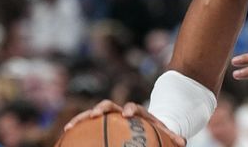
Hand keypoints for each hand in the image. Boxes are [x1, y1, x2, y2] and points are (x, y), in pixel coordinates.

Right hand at [63, 99, 185, 146]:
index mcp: (137, 112)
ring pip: (94, 113)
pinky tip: (65, 134)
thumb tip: (183, 142)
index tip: (129, 114)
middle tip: (96, 113)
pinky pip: (87, 124)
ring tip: (69, 125)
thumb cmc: (154, 129)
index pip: (134, 107)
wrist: (144, 122)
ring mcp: (109, 115)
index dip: (131, 108)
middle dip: (103, 108)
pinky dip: (77, 126)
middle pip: (110, 104)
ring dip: (82, 117)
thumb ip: (172, 136)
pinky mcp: (101, 121)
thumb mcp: (164, 132)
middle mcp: (120, 111)